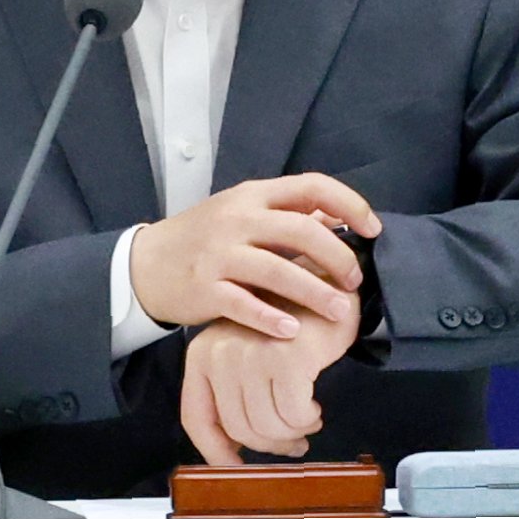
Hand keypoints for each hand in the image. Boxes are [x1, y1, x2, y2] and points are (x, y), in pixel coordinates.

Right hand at [129, 172, 378, 337]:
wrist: (146, 263)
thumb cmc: (203, 239)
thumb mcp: (240, 213)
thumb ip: (283, 215)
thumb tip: (336, 219)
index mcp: (252, 196)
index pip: (311, 186)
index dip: (349, 204)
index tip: (372, 230)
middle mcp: (237, 219)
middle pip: (301, 229)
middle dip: (338, 256)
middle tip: (354, 281)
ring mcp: (219, 253)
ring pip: (277, 270)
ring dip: (314, 292)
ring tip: (338, 312)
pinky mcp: (204, 288)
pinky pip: (244, 303)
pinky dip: (270, 318)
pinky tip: (290, 331)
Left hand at [180, 290, 361, 463]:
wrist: (324, 287)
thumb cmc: (287, 327)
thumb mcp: (244, 356)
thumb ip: (231, 395)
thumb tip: (232, 453)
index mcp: (202, 354)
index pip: (196, 419)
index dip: (216, 453)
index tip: (236, 468)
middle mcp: (219, 353)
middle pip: (239, 429)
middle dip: (271, 444)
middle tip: (293, 442)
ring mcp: (251, 354)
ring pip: (268, 426)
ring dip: (293, 432)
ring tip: (306, 418)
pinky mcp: (285, 358)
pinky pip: (295, 415)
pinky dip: (307, 418)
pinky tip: (314, 405)